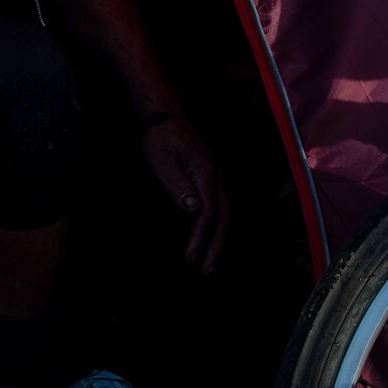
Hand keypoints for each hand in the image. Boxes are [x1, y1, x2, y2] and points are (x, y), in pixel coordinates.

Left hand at [142, 115, 226, 275]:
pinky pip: (221, 208)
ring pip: (226, 215)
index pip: (208, 213)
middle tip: (208, 271)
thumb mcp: (163, 160)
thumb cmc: (162, 139)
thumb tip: (194, 209)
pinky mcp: (212, 180)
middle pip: (224, 218)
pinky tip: (210, 239)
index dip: (201, 238)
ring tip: (210, 262)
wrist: (166, 117)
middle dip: (217, 246)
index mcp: (207, 173)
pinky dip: (217, 228)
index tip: (192, 258)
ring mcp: (217, 178)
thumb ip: (177, 185)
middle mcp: (217, 178)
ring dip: (219, 240)